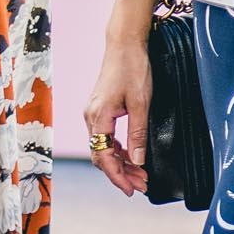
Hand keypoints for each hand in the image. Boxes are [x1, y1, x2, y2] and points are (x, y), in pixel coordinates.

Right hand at [84, 36, 151, 197]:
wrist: (124, 44)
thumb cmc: (133, 68)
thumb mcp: (141, 103)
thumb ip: (137, 134)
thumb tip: (138, 161)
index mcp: (98, 117)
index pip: (104, 157)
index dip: (118, 176)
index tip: (132, 189)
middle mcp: (90, 117)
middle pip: (101, 156)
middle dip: (121, 173)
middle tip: (142, 185)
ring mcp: (93, 113)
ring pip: (103, 148)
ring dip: (121, 163)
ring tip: (140, 175)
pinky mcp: (99, 109)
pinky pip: (105, 137)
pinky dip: (118, 150)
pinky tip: (131, 156)